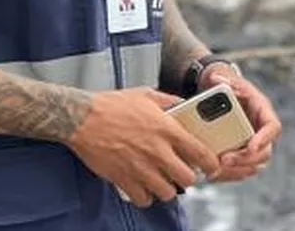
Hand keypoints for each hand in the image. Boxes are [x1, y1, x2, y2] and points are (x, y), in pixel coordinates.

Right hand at [63, 87, 222, 207]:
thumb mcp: (146, 94)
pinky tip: (144, 185)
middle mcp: (157, 151)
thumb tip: (184, 105)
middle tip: (183, 171)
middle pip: (187, 179)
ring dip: (168, 187)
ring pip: (168, 193)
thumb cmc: (112, 105)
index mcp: (166, 129)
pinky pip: (144, 200)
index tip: (211, 166)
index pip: (200, 152)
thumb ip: (169, 101)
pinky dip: (146, 196)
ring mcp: (141, 168)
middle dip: (188, 177)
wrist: (83, 119)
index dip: (210, 163)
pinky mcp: (124, 180)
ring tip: (163, 179)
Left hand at [200, 66, 281, 182]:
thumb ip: (222, 79)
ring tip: (215, 171)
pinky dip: (229, 175)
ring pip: (254, 166)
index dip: (264, 138)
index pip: (273, 127)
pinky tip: (212, 175)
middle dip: (245, 159)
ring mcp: (255, 145)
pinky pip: (242, 171)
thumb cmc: (227, 86)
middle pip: (264, 153)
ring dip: (236, 171)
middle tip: (224, 160)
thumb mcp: (225, 79)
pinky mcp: (244, 156)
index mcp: (263, 112)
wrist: (222, 96)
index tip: (251, 147)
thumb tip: (215, 79)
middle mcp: (263, 131)